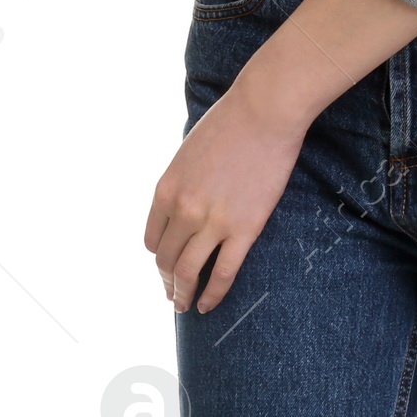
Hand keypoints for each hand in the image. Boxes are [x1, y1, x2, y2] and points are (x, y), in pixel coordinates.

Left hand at [144, 79, 306, 314]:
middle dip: (167, 280)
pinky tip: (208, 305)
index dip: (158, 256)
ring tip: (185, 305)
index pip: (152, 239)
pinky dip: (212, 295)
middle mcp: (183, 210)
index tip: (165, 265)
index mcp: (166, 189)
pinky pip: (222, 274)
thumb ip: (181, 183)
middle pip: (166, 259)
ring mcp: (213, 222)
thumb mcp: (188, 151)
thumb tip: (181, 205)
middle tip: (172, 293)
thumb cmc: (230, 122)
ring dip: (182, 294)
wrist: (264, 110)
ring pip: (188, 272)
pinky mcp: (244, 229)